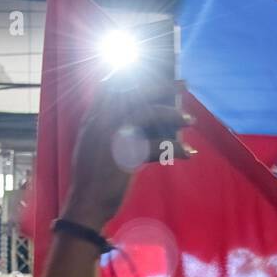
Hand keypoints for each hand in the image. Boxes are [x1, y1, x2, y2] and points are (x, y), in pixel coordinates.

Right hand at [61, 82, 190, 231]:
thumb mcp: (93, 146)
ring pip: (149, 113)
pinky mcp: (126, 156)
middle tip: (183, 84)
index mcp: (93, 118)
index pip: (112, 85)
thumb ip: (107, 127)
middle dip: (163, 86)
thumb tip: (136, 116)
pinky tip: (189, 153)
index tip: (155, 70)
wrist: (85, 205)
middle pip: (136, 91)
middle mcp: (102, 121)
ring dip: (174, 114)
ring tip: (191, 120)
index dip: (134, 75)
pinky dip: (176, 150)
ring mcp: (113, 137)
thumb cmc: (92, 179)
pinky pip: (157, 146)